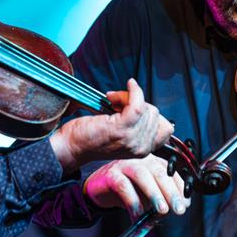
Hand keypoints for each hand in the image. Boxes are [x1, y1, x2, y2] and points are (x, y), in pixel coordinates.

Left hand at [49, 78, 173, 173]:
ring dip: (129, 97)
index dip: (152, 114)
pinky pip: (138, 104)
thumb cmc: (90, 138)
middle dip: (136, 103)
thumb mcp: (122, 135)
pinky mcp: (121, 129)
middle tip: (116, 104)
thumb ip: (136, 125)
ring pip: (145, 108)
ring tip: (113, 102)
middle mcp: (140, 148)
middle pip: (154, 114)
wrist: (71, 147)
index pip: (165, 128)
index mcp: (143, 151)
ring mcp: (132, 139)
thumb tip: (142, 102)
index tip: (136, 109)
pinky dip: (134, 91)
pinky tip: (128, 85)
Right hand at [84, 155, 189, 218]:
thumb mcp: (146, 193)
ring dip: (154, 194)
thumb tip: (175, 209)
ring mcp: (125, 165)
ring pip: (142, 176)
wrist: (99, 186)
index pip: (171, 172)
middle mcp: (141, 160)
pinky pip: (124, 188)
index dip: (180, 188)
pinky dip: (133, 204)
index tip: (186, 204)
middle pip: (159, 172)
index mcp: (153, 161)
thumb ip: (160, 198)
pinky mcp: (111, 175)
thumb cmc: (127, 188)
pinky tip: (137, 216)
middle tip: (179, 209)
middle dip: (171, 192)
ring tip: (162, 211)